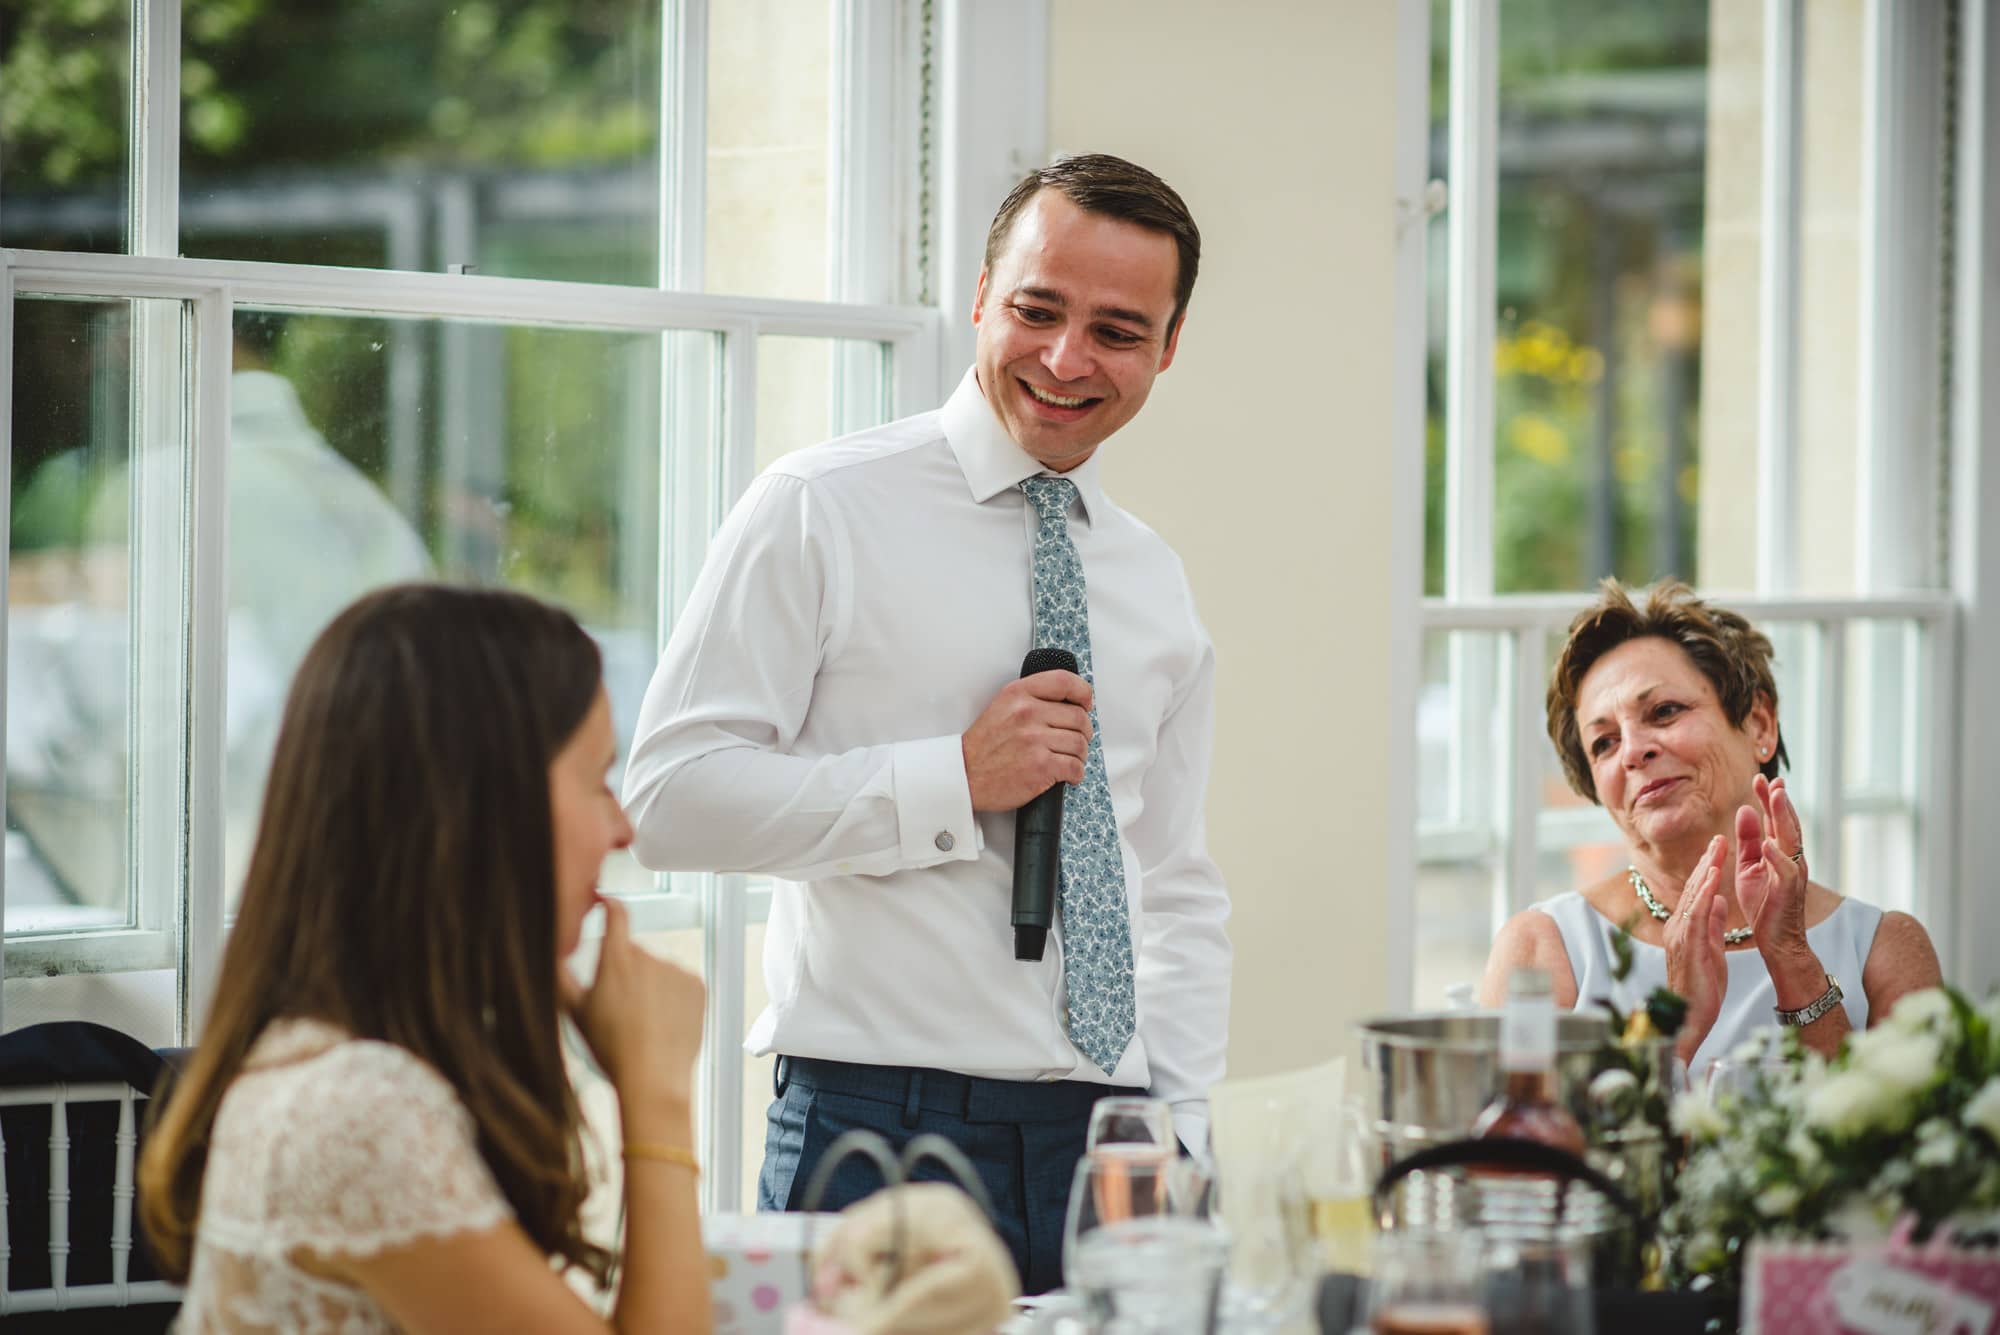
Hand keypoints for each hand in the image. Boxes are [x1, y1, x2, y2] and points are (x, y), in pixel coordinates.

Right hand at [559, 896, 704, 1107]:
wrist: (653, 1077)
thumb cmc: (612, 1050)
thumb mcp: (575, 1014)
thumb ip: (560, 978)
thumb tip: (547, 955)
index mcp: (616, 960)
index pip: (616, 914)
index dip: (609, 904)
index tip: (605, 902)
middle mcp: (649, 957)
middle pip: (633, 952)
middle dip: (625, 970)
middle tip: (618, 1006)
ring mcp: (676, 970)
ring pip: (657, 969)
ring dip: (650, 985)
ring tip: (641, 1021)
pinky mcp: (698, 985)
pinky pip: (681, 982)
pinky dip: (672, 996)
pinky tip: (662, 1021)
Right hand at [961, 670, 1092, 811]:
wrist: (965, 776)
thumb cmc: (984, 746)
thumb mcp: (1002, 707)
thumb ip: (1032, 698)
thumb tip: (1070, 702)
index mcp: (1018, 693)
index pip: (1065, 681)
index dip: (1083, 693)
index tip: (1085, 704)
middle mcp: (1027, 713)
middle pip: (1079, 717)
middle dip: (1082, 731)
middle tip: (1074, 739)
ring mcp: (1035, 740)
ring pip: (1080, 744)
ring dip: (1079, 755)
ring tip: (1068, 758)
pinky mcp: (1041, 766)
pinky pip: (1075, 767)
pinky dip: (1075, 773)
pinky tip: (1066, 774)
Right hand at [1663, 835, 1729, 1060]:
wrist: (1689, 1019)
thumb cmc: (1701, 991)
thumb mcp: (1712, 952)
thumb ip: (1713, 926)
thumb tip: (1720, 902)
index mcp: (1686, 929)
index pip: (1697, 894)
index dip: (1707, 870)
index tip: (1718, 850)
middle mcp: (1678, 928)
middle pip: (1694, 888)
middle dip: (1707, 862)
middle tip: (1719, 837)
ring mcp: (1680, 936)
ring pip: (1694, 896)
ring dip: (1706, 870)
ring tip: (1718, 849)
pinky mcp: (1687, 945)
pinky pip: (1697, 914)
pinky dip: (1704, 894)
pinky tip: (1713, 879)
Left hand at [1740, 774, 1810, 956]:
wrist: (1777, 940)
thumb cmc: (1764, 903)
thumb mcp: (1750, 866)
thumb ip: (1748, 840)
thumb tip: (1745, 810)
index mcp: (1780, 853)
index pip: (1775, 820)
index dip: (1768, 800)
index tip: (1759, 778)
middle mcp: (1791, 859)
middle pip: (1786, 824)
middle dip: (1778, 801)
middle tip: (1771, 779)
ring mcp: (1792, 873)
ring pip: (1790, 840)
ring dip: (1783, 818)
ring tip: (1775, 797)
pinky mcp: (1788, 891)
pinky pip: (1785, 871)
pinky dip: (1777, 857)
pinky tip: (1768, 844)